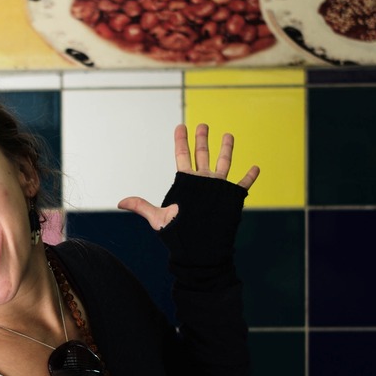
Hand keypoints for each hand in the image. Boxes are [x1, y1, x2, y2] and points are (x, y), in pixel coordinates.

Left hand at [118, 123, 259, 229]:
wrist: (198, 251)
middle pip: (202, 155)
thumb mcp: (159, 218)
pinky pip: (242, 185)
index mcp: (186, 184)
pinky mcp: (231, 198)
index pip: (183, 156)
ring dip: (226, 149)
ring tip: (228, 135)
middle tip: (202, 125)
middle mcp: (202, 183)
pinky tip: (255, 167)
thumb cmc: (178, 236)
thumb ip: (142, 206)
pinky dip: (249, 177)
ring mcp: (217, 189)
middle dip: (202, 139)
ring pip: (223, 163)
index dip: (181, 141)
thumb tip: (120, 202)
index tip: (180, 126)